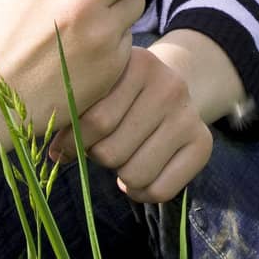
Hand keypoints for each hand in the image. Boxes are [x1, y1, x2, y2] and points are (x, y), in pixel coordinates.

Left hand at [51, 46, 213, 202]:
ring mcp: (189, 115)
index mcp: (138, 65)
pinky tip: (135, 176)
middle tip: (100, 147)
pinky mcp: (203, 143)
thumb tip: (56, 155)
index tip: (64, 146)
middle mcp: (170, 86)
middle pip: (112, 152)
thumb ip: (73, 114)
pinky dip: (139, 193)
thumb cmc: (118, 93)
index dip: (71, 142)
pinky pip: (160, 190)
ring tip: (120, 157)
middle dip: (97, 157)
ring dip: (118, 175)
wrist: (166, 88)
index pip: (94, 121)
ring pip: (134, 174)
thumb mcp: (98, 90)